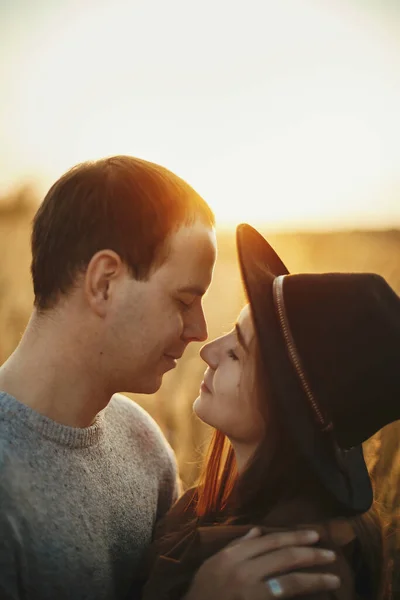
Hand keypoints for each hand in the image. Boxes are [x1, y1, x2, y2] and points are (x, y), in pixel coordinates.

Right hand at [184, 527, 339, 599]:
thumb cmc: (203, 591)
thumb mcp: (214, 563)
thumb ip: (237, 546)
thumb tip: (257, 531)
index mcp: (233, 556)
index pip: (270, 542)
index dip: (294, 537)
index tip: (314, 536)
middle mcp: (243, 572)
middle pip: (284, 558)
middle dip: (310, 554)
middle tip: (330, 554)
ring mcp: (252, 593)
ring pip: (290, 581)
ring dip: (315, 579)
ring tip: (334, 578)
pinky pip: (284, 599)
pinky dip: (301, 596)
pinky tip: (316, 596)